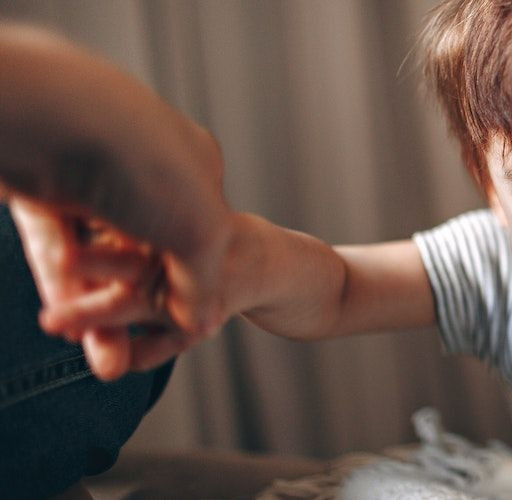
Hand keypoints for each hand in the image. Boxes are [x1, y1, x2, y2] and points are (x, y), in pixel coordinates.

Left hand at [1, 25, 236, 378]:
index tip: (192, 324)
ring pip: (94, 260)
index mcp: (190, 162)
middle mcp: (139, 167)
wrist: (47, 120)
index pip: (201, 230)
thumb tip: (200, 320)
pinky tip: (80, 337)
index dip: (195, 282)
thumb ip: (204, 278)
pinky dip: (68, 296)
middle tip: (139, 358)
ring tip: (108, 365)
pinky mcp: (38, 195)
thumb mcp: (202, 230)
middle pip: (143, 254)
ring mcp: (85, 180)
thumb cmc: (141, 163)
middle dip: (140, 312)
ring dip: (100, 317)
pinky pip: (56, 255)